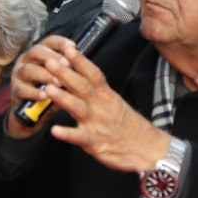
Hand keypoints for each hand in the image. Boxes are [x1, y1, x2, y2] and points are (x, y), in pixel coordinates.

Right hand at [5, 37, 71, 136]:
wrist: (32, 112)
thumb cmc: (48, 89)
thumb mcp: (58, 77)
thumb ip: (66, 70)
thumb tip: (80, 63)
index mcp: (38, 54)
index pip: (48, 42)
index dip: (60, 42)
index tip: (73, 46)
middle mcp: (26, 60)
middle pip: (36, 51)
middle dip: (53, 57)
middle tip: (67, 65)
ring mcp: (18, 75)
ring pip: (28, 70)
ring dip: (45, 76)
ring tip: (58, 83)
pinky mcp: (14, 90)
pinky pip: (22, 89)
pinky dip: (34, 93)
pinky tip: (45, 96)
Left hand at [16, 37, 168, 172]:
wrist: (148, 148)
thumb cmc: (130, 126)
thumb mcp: (115, 103)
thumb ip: (98, 92)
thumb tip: (80, 77)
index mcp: (107, 96)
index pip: (93, 74)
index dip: (80, 61)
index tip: (68, 48)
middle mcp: (101, 106)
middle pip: (83, 86)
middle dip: (65, 74)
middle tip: (49, 62)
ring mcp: (97, 124)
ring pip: (78, 108)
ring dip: (63, 98)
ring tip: (48, 89)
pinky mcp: (95, 143)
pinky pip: (79, 137)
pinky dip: (67, 133)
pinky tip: (54, 130)